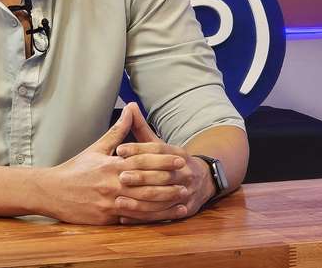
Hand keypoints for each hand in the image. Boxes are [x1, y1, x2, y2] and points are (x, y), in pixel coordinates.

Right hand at [36, 103, 184, 224]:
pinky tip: (164, 215)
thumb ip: (118, 130)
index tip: (180, 158)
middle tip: (188, 179)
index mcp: (111, 165)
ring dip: (165, 202)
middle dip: (170, 182)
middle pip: (147, 183)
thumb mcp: (97, 147)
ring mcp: (109, 202)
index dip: (163, 160)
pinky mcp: (106, 218)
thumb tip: (130, 108)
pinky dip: (150, 217)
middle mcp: (112, 183)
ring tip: (182, 198)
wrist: (52, 191)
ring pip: (143, 203)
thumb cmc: (76, 168)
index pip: (143, 161)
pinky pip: (132, 219)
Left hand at [113, 106, 215, 223]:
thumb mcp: (158, 144)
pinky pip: (162, 215)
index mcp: (178, 153)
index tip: (119, 150)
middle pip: (161, 173)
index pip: (158, 149)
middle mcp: (185, 172)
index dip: (139, 149)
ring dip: (140, 200)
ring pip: (162, 197)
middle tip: (120, 176)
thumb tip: (130, 106)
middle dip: (140, 176)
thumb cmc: (170, 161)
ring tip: (118, 199)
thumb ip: (141, 127)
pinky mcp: (184, 209)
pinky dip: (143, 216)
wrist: (203, 180)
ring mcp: (187, 191)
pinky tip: (124, 216)